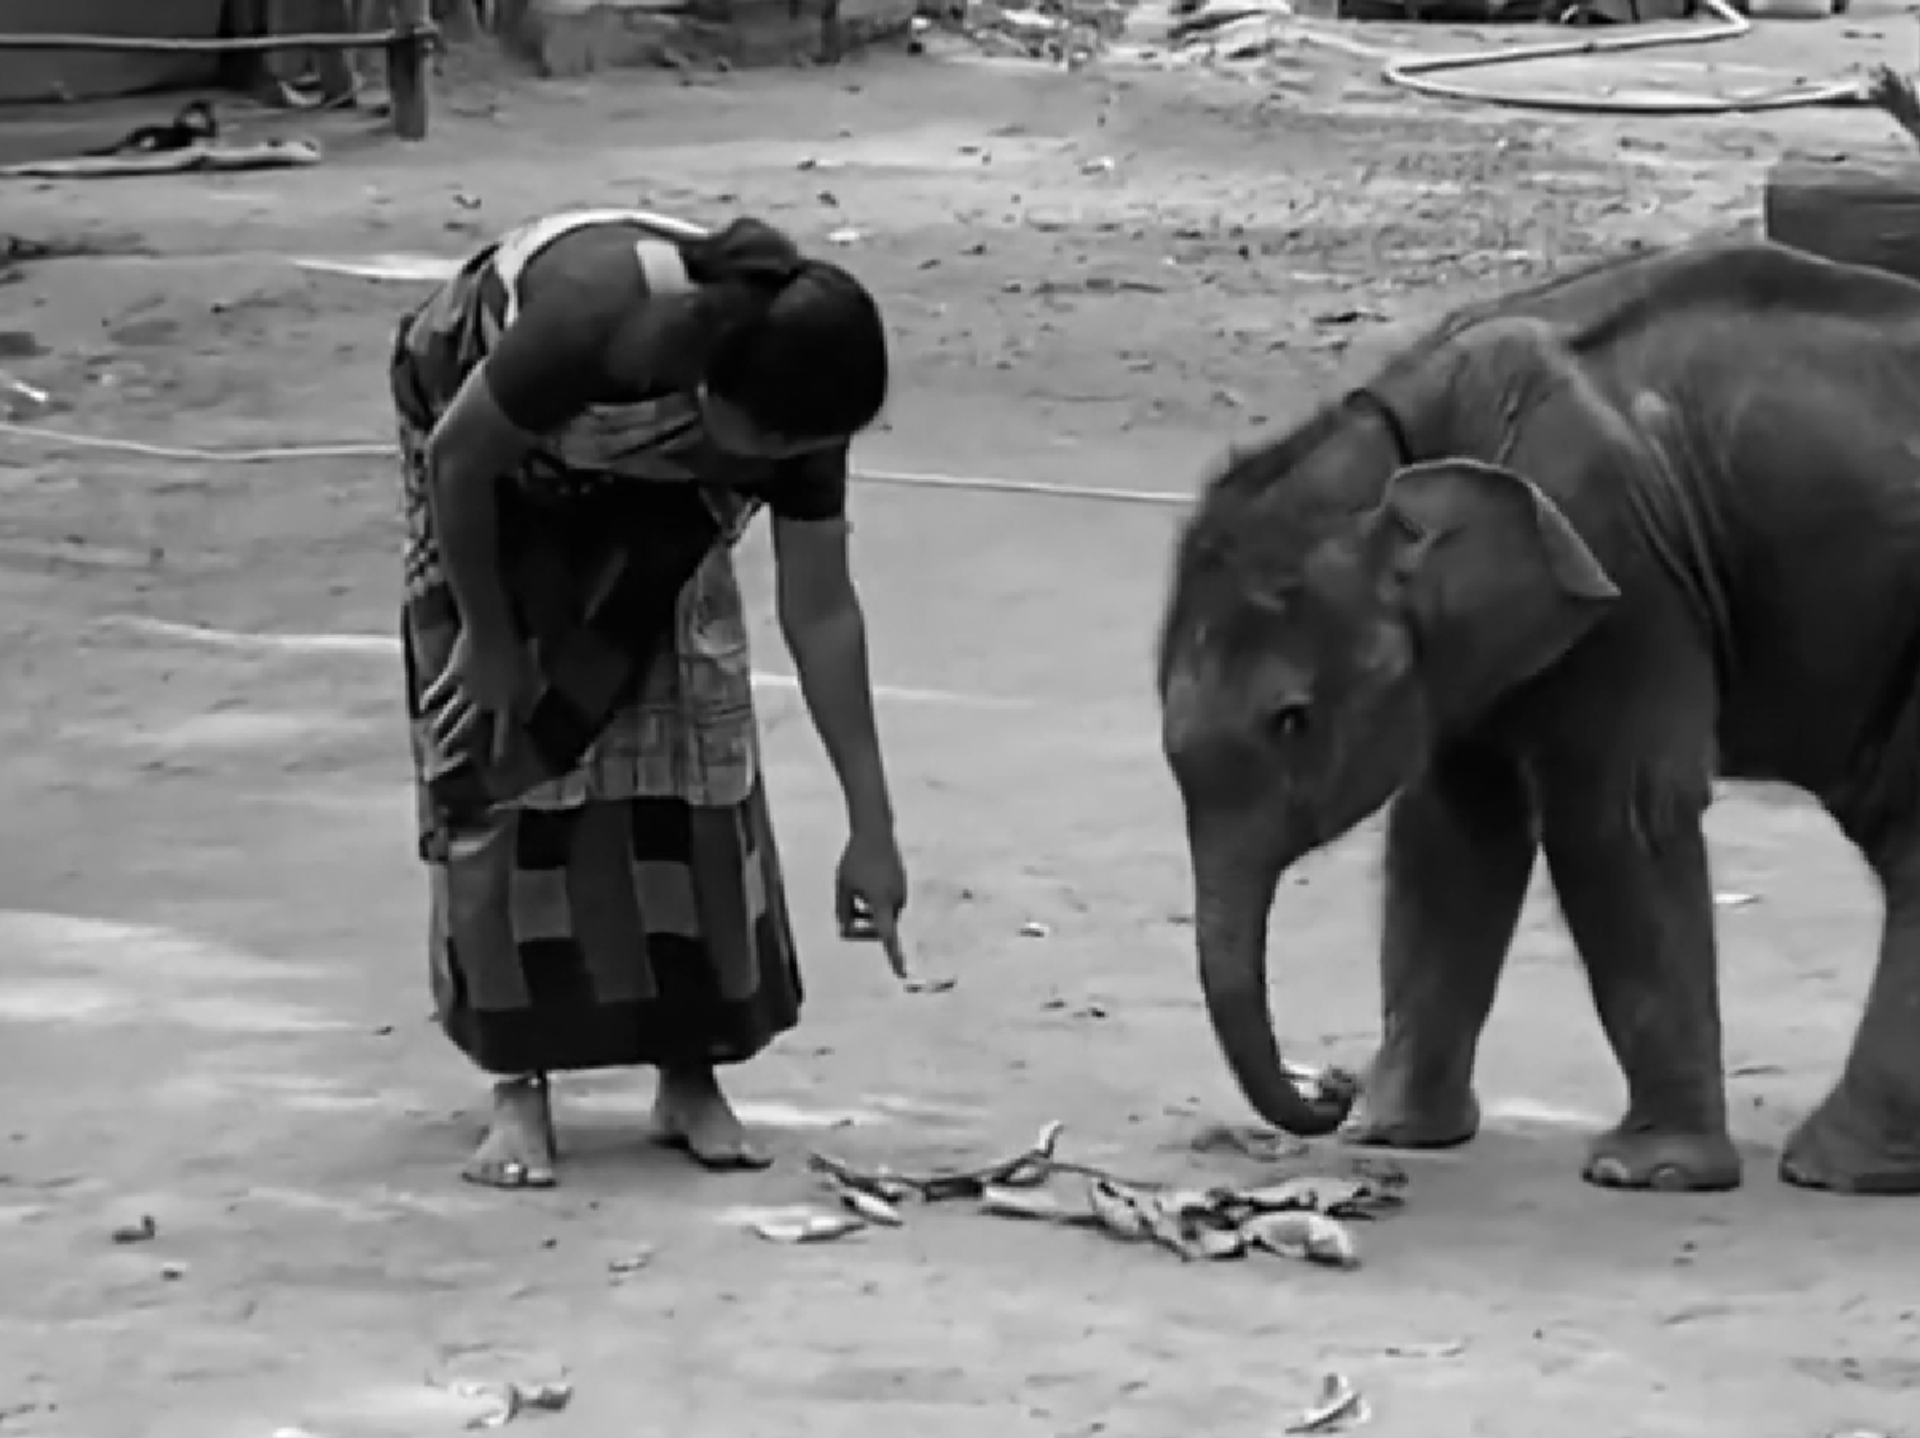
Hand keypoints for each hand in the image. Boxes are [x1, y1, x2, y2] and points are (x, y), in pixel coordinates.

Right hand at [423, 629, 537, 764]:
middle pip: (467, 728)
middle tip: (446, 754)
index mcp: (508, 704)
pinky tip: (423, 706)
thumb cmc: (518, 652)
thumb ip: (529, 698)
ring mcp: (466, 690)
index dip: (500, 751)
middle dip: (455, 743)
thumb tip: (526, 716)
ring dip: (441, 727)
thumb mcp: (533, 677)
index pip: (504, 735)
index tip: (496, 766)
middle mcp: (485, 702)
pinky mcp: (453, 675)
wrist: (491, 630)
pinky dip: (429, 698)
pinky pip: (438, 690)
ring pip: (450, 714)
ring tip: (433, 738)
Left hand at [835, 825, 908, 976]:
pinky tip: (865, 879)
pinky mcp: (901, 884)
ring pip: (883, 912)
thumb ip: (843, 910)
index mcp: (880, 902)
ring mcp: (901, 891)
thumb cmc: (855, 859)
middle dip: (863, 923)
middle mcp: (895, 899)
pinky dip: (875, 898)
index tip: (901, 972)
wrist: (875, 832)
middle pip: (879, 924)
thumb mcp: (842, 886)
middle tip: (845, 912)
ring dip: (868, 909)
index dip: (894, 956)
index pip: (887, 935)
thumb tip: (845, 930)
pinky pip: (887, 900)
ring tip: (853, 889)